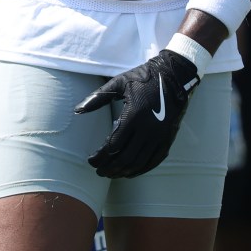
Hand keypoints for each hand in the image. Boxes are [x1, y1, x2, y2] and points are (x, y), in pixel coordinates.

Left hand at [74, 50, 198, 178]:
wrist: (173, 76)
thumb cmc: (143, 78)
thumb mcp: (119, 83)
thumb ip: (98, 97)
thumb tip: (77, 110)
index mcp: (134, 115)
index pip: (113, 145)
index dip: (100, 156)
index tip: (91, 160)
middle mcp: (148, 129)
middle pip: (125, 158)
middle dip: (110, 168)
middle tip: (99, 171)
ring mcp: (160, 136)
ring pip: (140, 163)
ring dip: (123, 172)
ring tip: (112, 174)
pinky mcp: (168, 139)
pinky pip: (154, 161)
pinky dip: (141, 170)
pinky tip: (131, 172)